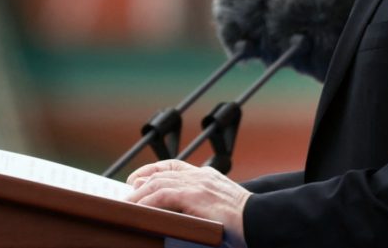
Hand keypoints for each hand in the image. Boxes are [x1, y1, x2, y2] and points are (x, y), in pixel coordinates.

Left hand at [126, 160, 249, 247]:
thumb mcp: (222, 205)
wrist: (260, 220)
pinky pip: (162, 196)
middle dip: (140, 180)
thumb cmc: (246, 220)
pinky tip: (139, 208)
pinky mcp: (194, 197)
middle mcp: (200, 176)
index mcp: (207, 176)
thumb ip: (205, 202)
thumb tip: (188, 210)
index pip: (173, 166)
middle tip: (127, 192)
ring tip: (127, 203)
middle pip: (161, 173)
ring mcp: (197, 184)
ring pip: (158, 184)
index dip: (152, 169)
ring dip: (139, 194)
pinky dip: (147, 202)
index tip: (138, 177)